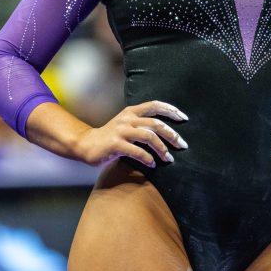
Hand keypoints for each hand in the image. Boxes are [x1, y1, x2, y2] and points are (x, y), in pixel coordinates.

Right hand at [71, 100, 188, 167]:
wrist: (86, 144)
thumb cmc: (111, 137)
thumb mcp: (126, 124)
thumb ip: (142, 123)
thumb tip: (166, 131)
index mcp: (131, 111)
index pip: (155, 105)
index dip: (171, 110)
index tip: (184, 118)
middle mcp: (127, 119)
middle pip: (156, 123)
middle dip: (172, 135)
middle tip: (182, 145)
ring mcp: (121, 131)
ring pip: (149, 136)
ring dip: (162, 149)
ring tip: (169, 159)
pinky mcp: (115, 145)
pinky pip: (137, 151)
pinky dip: (148, 159)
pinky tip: (152, 164)